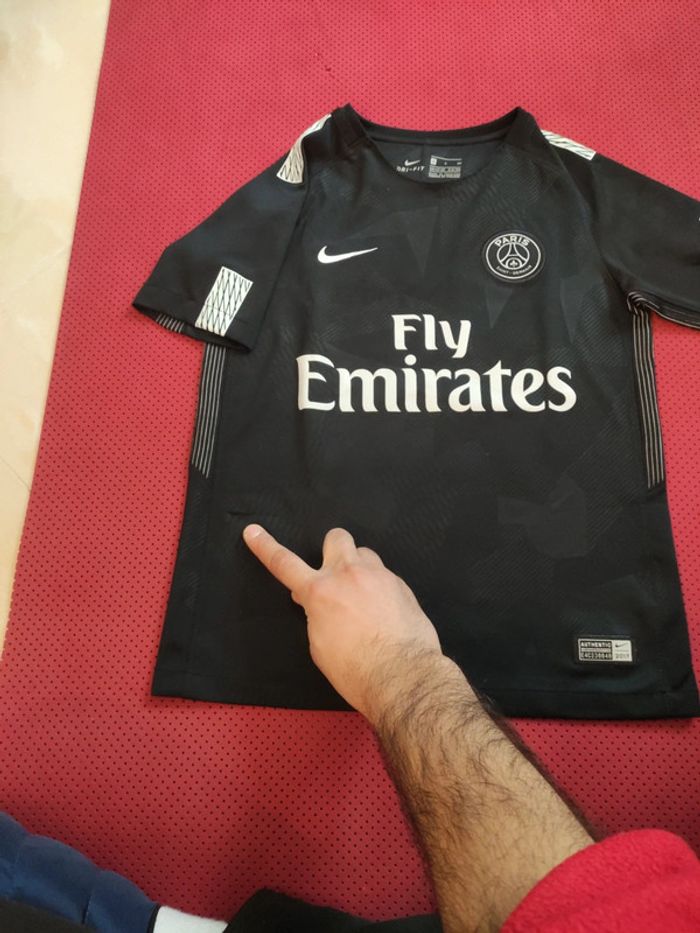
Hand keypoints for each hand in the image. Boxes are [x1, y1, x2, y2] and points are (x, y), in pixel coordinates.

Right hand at [242, 524, 442, 718]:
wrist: (403, 676)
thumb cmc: (356, 670)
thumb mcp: (320, 645)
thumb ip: (315, 614)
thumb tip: (316, 601)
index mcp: (320, 592)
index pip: (284, 563)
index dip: (265, 546)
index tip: (253, 532)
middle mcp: (348, 575)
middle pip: (336, 537)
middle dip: (332, 549)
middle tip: (335, 572)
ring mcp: (377, 575)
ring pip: (364, 553)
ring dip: (359, 569)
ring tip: (362, 597)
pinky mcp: (401, 584)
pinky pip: (385, 575)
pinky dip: (380, 589)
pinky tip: (384, 613)